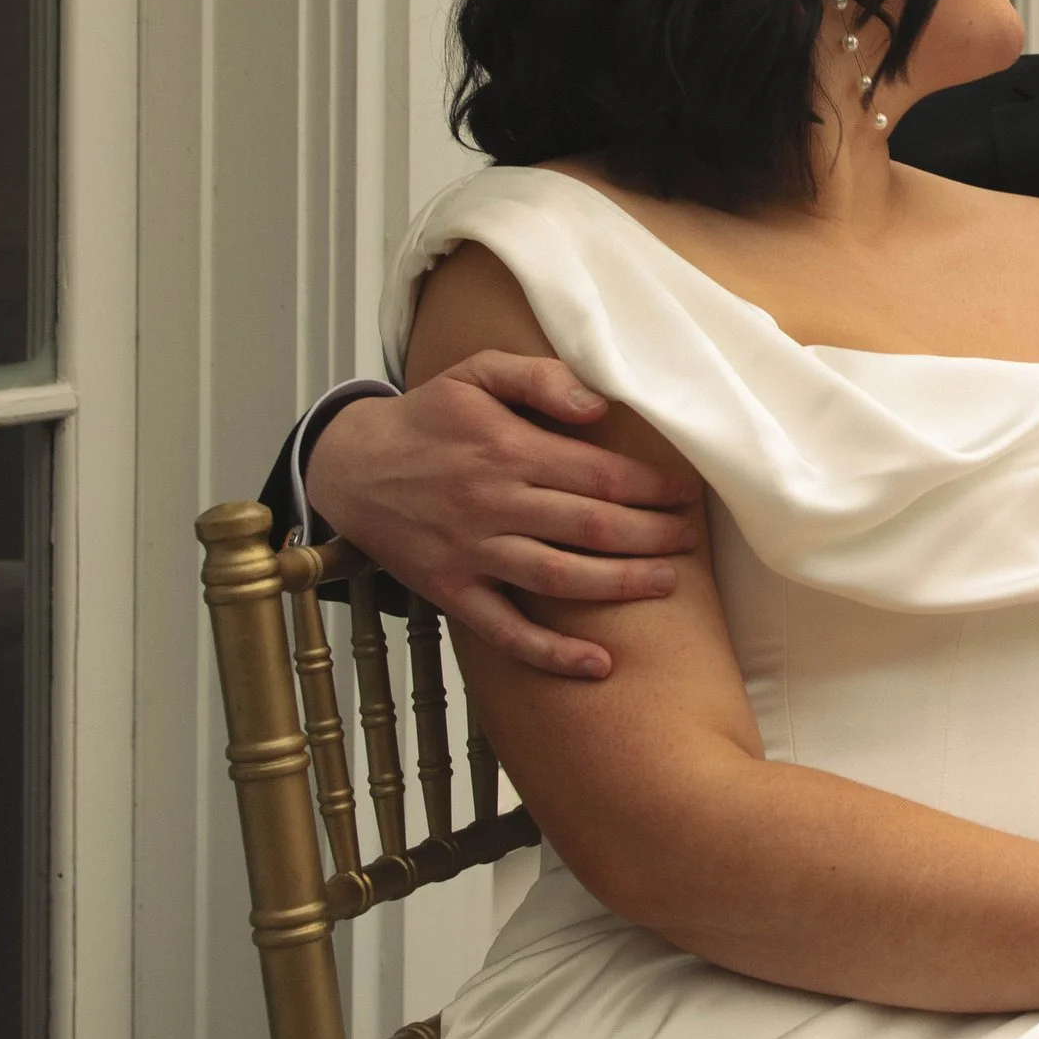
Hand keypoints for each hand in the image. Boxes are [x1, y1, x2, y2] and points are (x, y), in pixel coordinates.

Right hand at [303, 357, 700, 679]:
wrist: (349, 467)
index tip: (686, 493)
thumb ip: (539, 377)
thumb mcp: (475, 373)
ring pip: (559, 578)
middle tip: (689, 538)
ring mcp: (472, 552)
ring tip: (666, 583)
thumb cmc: (427, 418)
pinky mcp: (452, 592)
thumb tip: (598, 406)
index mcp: (507, 449)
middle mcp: (493, 503)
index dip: (651, 486)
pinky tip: (597, 665)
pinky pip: (506, 631)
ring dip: (620, 586)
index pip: (599, 474)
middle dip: (651, 535)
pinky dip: (552, 652)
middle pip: (591, 527)